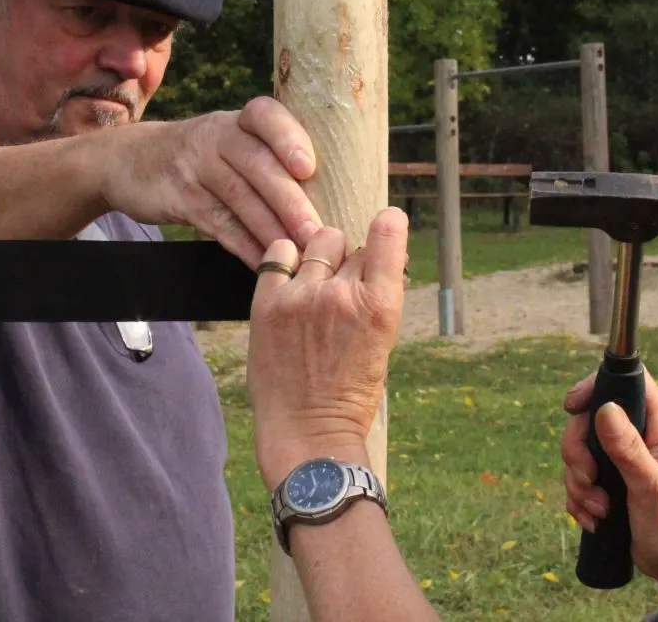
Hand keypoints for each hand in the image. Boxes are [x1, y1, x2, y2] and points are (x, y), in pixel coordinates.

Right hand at [97, 96, 322, 263]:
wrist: (130, 160)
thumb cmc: (204, 155)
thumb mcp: (230, 140)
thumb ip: (270, 157)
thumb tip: (334, 194)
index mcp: (239, 120)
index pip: (265, 116)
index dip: (288, 137)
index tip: (309, 167)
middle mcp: (217, 136)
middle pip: (257, 165)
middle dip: (290, 200)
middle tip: (318, 231)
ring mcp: (194, 165)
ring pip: (238, 198)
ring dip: (272, 228)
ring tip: (300, 253)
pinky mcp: (179, 197)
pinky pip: (217, 224)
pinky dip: (244, 247)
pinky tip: (266, 264)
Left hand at [247, 208, 408, 488]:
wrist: (308, 433)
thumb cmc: (350, 394)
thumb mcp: (382, 342)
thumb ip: (375, 298)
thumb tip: (370, 257)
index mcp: (380, 306)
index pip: (387, 234)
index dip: (388, 224)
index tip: (387, 223)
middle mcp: (343, 294)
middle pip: (352, 245)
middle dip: (351, 260)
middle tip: (344, 288)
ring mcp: (302, 297)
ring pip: (318, 243)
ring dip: (321, 256)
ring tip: (316, 285)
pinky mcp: (268, 304)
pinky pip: (277, 254)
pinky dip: (286, 259)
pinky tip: (290, 278)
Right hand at [560, 369, 657, 594]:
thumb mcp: (651, 487)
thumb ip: (628, 449)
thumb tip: (605, 409)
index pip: (629, 385)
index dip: (598, 385)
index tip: (572, 405)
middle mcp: (638, 439)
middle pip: (590, 421)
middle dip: (579, 454)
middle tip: (589, 480)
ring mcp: (621, 461)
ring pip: (580, 453)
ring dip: (579, 484)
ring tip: (600, 511)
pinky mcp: (608, 483)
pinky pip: (578, 480)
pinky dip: (579, 500)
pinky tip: (595, 520)